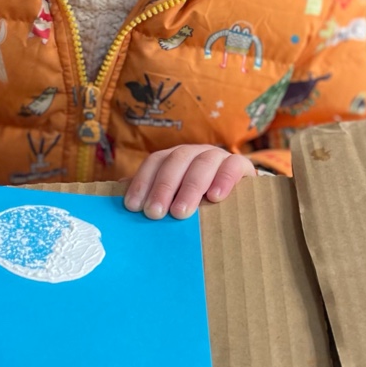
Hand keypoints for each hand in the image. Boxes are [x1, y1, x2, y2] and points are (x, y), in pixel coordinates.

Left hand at [124, 145, 256, 219]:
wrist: (242, 200)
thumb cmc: (201, 202)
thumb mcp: (176, 199)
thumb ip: (155, 197)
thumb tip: (123, 201)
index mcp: (175, 158)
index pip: (155, 162)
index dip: (142, 182)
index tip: (133, 206)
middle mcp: (194, 153)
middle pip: (176, 161)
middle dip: (163, 187)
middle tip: (155, 213)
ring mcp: (218, 156)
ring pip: (202, 163)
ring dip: (190, 187)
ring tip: (181, 212)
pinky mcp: (241, 165)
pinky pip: (233, 166)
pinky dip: (224, 180)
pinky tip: (215, 197)